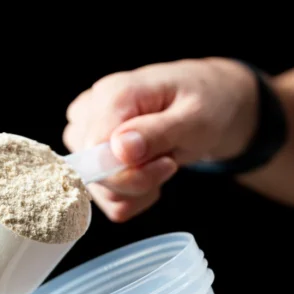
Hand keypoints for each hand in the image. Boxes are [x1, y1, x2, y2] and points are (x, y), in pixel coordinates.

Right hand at [63, 58, 256, 221]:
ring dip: (137, 191)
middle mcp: (89, 114)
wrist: (208, 105)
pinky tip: (149, 173)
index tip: (167, 162)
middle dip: (138, 182)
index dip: (130, 171)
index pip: (95, 151)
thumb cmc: (204, 104)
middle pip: (94, 174)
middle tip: (169, 161)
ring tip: (160, 162)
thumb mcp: (195, 117)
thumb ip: (157, 132)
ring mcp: (85, 137)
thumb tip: (119, 149)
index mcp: (111, 93)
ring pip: (99, 192)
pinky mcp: (91, 159)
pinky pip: (104, 199)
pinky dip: (132, 197)